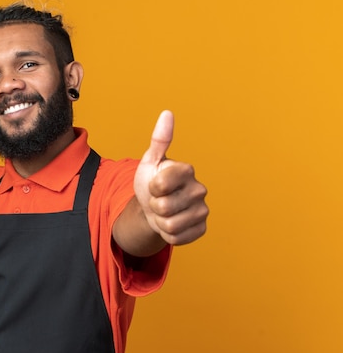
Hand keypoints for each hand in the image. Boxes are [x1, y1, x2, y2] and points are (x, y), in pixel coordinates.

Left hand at [133, 110, 207, 244]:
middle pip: (164, 207)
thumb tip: (167, 113)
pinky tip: (171, 224)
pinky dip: (168, 235)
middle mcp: (199, 189)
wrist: (153, 208)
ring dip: (160, 221)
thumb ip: (159, 140)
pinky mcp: (201, 229)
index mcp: (186, 170)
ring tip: (163, 212)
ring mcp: (202, 210)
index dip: (150, 187)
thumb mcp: (150, 162)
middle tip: (158, 200)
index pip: (160, 184)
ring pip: (170, 225)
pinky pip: (177, 238)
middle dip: (154, 206)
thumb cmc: (151, 182)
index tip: (154, 184)